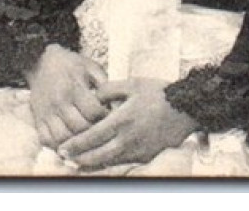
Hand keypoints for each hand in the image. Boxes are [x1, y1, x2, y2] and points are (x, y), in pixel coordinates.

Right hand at [26, 44, 108, 148]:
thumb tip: (117, 103)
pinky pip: (46, 141)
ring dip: (76, 143)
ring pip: (62, 138)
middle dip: (93, 132)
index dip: (105, 117)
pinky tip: (69, 143)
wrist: (41, 62)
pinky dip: (58, 146)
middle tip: (100, 130)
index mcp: (74, 87)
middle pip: (79, 128)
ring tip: (86, 139)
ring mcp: (47, 113)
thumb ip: (104, 84)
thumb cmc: (70, 65)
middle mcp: (59, 102)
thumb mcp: (90, 67)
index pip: (93, 111)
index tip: (109, 116)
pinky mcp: (38, 120)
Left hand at [57, 77, 197, 170]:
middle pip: (97, 155)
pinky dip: (108, 162)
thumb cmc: (158, 93)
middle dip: (78, 158)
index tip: (62, 148)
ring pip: (109, 162)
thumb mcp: (132, 84)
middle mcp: (128, 139)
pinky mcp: (146, 156)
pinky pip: (122, 161)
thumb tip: (91, 96)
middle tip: (65, 159)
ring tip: (77, 162)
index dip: (75, 144)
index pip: (92, 137)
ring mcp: (138, 150)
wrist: (186, 109)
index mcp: (123, 119)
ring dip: (91, 163)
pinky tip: (99, 159)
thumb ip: (108, 90)